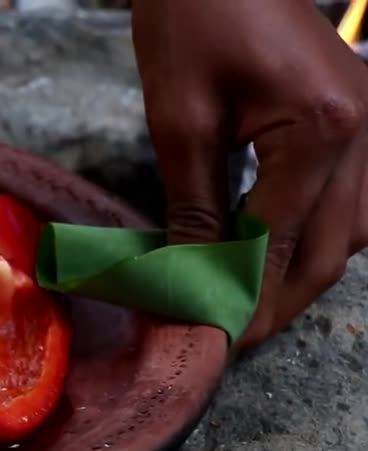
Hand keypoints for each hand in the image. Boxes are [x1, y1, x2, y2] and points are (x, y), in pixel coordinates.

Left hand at [133, 0, 367, 353]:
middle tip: (229, 338)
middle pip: (333, 251)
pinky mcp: (360, 120)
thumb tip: (191, 279)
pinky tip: (273, 255)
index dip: (245, 300)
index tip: (212, 341)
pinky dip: (314, 236)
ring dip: (301, 274)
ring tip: (246, 305)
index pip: (281, 244)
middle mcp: (366, 134)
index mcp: (324, 132)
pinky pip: (352, 200)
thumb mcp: (180, 122)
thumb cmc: (193, 25)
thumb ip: (195, 208)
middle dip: (278, 302)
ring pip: (352, 232)